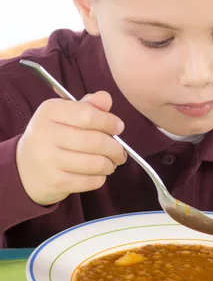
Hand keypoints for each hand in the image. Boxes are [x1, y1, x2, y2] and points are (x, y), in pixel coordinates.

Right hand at [16, 91, 126, 205]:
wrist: (25, 168)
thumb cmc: (53, 138)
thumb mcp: (66, 116)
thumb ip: (88, 107)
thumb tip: (106, 98)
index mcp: (50, 111)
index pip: (89, 115)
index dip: (109, 122)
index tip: (118, 128)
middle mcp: (45, 134)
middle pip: (95, 141)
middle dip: (115, 148)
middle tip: (120, 152)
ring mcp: (48, 160)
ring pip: (96, 163)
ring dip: (110, 165)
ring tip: (110, 163)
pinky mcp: (54, 182)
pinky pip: (90, 181)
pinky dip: (100, 178)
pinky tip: (97, 174)